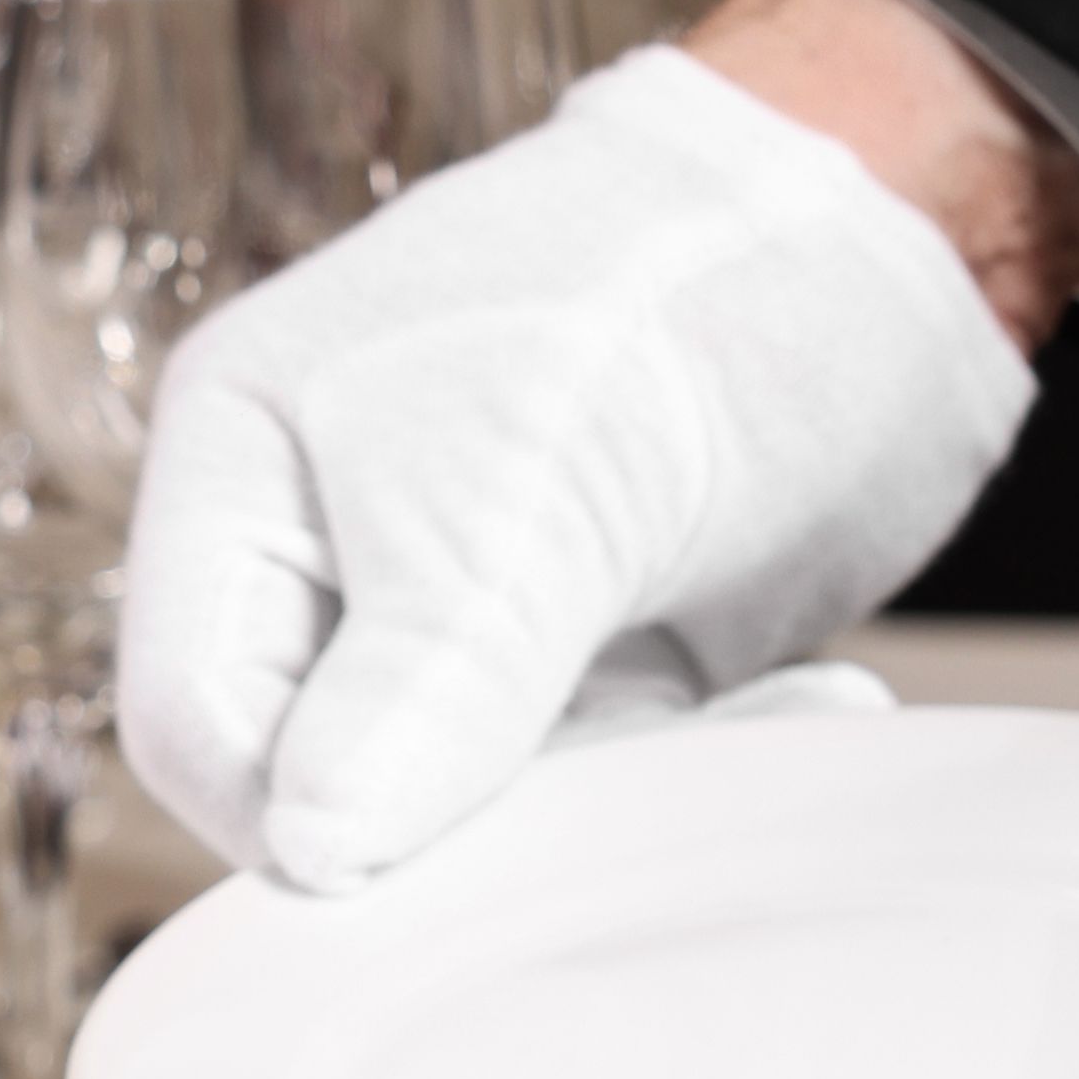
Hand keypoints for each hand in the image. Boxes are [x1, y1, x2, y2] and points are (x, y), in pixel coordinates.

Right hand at [112, 38, 1040, 893]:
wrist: (883, 216)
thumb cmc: (666, 285)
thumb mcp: (531, 485)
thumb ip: (428, 675)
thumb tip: (314, 848)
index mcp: (247, 466)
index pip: (195, 717)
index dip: (289, 814)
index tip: (426, 862)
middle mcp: (337, 546)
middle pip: (331, 781)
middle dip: (483, 825)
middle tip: (637, 782)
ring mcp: (470, 604)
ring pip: (482, 803)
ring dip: (625, 793)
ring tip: (785, 709)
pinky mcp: (597, 647)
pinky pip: (605, 773)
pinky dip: (701, 765)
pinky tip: (816, 696)